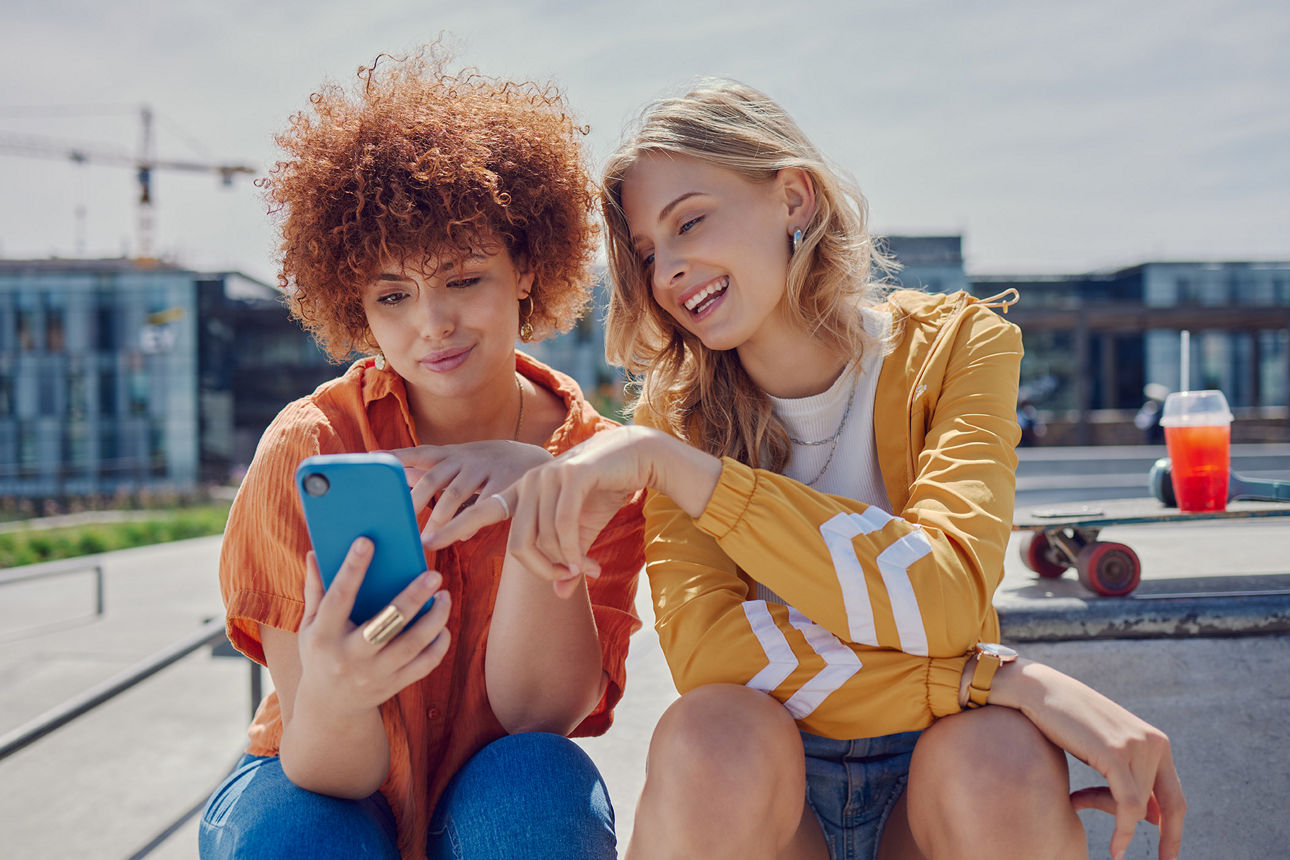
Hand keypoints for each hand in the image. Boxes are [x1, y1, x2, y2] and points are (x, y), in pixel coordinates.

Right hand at [294, 537, 452, 716]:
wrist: (330, 708)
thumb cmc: (320, 653)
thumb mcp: (309, 626)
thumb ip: (315, 590)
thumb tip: (315, 551)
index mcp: (323, 636)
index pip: (338, 598)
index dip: (352, 569)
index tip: (367, 541)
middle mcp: (350, 657)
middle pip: (386, 623)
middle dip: (412, 597)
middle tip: (434, 574)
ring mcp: (374, 674)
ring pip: (412, 644)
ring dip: (434, 618)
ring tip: (444, 596)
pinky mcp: (394, 685)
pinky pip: (424, 665)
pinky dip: (438, 645)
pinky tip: (443, 625)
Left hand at [388, 441, 553, 537]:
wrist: (537, 461)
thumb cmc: (490, 467)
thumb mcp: (463, 462)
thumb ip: (433, 469)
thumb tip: (399, 474)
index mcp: (454, 454)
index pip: (421, 453)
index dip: (397, 456)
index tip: (372, 460)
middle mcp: (467, 457)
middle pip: (433, 477)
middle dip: (414, 501)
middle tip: (398, 523)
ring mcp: (487, 468)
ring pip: (455, 494)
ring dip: (438, 518)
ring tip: (426, 540)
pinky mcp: (507, 483)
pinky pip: (483, 505)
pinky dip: (470, 522)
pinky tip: (460, 537)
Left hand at [421, 426, 664, 596]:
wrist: (636, 456)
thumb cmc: (604, 492)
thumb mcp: (581, 533)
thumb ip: (566, 560)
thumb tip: (559, 594)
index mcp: (521, 491)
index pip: (480, 513)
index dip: (453, 526)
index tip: (428, 543)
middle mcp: (527, 482)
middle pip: (517, 545)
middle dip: (542, 571)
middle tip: (567, 579)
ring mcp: (547, 477)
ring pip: (542, 540)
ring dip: (565, 564)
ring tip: (586, 571)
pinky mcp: (572, 476)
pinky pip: (563, 528)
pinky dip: (573, 553)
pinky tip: (585, 565)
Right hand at [999, 660, 1184, 859]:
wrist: (1038, 691)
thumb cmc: (1065, 722)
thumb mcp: (1104, 751)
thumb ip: (1129, 777)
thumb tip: (1153, 818)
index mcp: (1156, 742)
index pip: (1175, 796)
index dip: (1174, 830)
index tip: (1168, 854)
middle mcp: (1154, 743)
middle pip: (1167, 806)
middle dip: (1169, 839)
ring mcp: (1136, 746)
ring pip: (1140, 807)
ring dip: (1114, 820)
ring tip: (1079, 802)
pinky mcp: (1115, 753)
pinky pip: (1129, 805)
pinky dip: (1124, 831)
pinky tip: (1115, 850)